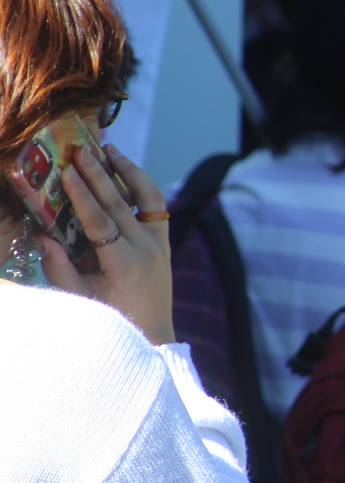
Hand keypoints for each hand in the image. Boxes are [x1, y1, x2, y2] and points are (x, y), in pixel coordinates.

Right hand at [39, 144, 174, 345]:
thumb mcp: (80, 297)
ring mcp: (161, 242)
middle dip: (99, 174)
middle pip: (120, 204)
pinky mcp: (165, 239)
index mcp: (125, 264)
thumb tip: (40, 234)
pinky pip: (156, 205)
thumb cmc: (112, 317)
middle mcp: (148, 249)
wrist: (153, 333)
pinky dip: (142, 184)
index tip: (68, 172)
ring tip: (109, 149)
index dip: (83, 196)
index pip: (101, 222)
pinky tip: (125, 170)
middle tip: (81, 150)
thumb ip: (59, 268)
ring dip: (128, 170)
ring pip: (147, 197)